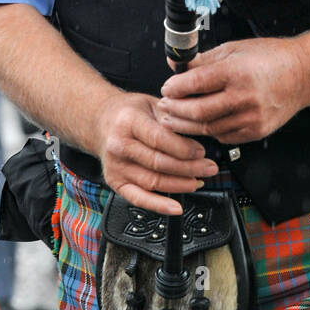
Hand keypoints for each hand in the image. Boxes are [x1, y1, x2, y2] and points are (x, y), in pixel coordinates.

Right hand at [94, 91, 219, 215]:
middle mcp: (119, 146)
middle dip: (189, 168)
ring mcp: (116, 166)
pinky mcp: (115, 182)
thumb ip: (171, 117)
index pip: (159, 139)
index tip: (201, 151)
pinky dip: (159, 205)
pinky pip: (139, 198)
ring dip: (180, 185)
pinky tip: (176, 207)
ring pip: (153, 182)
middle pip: (158, 163)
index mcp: (128, 122)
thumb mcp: (151, 103)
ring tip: (198, 181)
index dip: (183, 148)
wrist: (101, 122)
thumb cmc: (129, 113)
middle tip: (208, 168)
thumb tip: (197, 133)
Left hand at [158, 38, 308, 145]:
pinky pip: (224, 137)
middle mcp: (245, 96)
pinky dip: (209, 131)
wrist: (303, 74)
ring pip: (209, 128)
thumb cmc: (271, 58)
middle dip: (175, 110)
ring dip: (187, 125)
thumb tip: (177, 65)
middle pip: (199, 111)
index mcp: (237, 71)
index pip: (196, 82)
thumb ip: (204, 59)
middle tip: (164, 107)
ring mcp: (252, 117)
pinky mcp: (256, 132)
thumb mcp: (234, 48)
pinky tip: (200, 124)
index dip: (176, 87)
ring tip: (174, 119)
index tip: (166, 88)